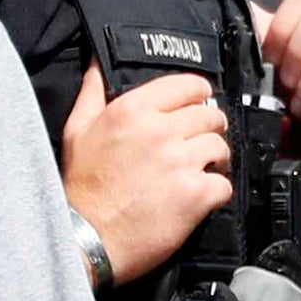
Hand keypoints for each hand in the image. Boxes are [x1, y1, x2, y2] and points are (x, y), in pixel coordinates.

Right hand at [59, 66, 231, 283]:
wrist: (85, 239)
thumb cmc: (81, 188)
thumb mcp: (77, 130)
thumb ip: (93, 91)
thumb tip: (98, 62)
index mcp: (133, 111)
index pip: (188, 85)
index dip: (198, 95)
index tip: (198, 104)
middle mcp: (160, 131)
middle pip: (210, 116)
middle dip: (207, 129)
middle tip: (197, 144)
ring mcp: (181, 162)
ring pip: (221, 147)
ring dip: (214, 160)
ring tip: (200, 170)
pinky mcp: (195, 194)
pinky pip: (224, 184)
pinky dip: (216, 191)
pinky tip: (199, 196)